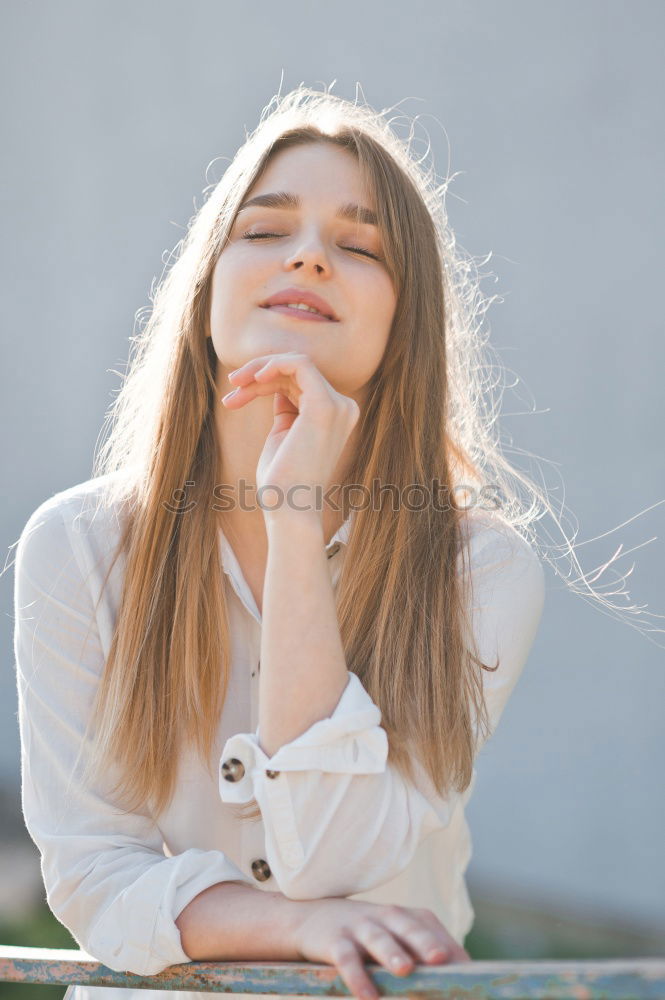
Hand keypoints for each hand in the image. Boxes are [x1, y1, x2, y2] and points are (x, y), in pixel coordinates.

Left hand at [222, 353, 359, 518]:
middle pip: (295, 373)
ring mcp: (337, 406)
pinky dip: (274, 364)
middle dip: (257, 377)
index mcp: (335, 416)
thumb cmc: (281, 484)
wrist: (289, 511)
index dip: (263, 385)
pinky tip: (253, 378)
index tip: (233, 400)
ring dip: (260, 371)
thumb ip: (286, 411)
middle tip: (231, 393)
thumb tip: (277, 388)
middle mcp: (343, 408)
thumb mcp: (282, 437)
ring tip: (235, 386)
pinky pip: (300, 364)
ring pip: (295, 364)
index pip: (298, 384)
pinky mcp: (324, 405)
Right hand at [289, 896, 470, 999]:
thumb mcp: (394, 936)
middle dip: (425, 941)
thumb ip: (422, 954)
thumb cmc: (367, 933)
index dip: (451, 952)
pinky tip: (367, 996)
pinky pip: (346, 959)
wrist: (312, 917)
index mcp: (406, 916)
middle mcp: (386, 916)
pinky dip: (356, 976)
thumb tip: (460, 983)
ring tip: (405, 970)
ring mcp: (359, 926)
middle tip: (441, 958)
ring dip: (391, 953)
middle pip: (408, 926)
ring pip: (378, 938)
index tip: (471, 977)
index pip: (433, 930)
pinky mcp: (334, 941)